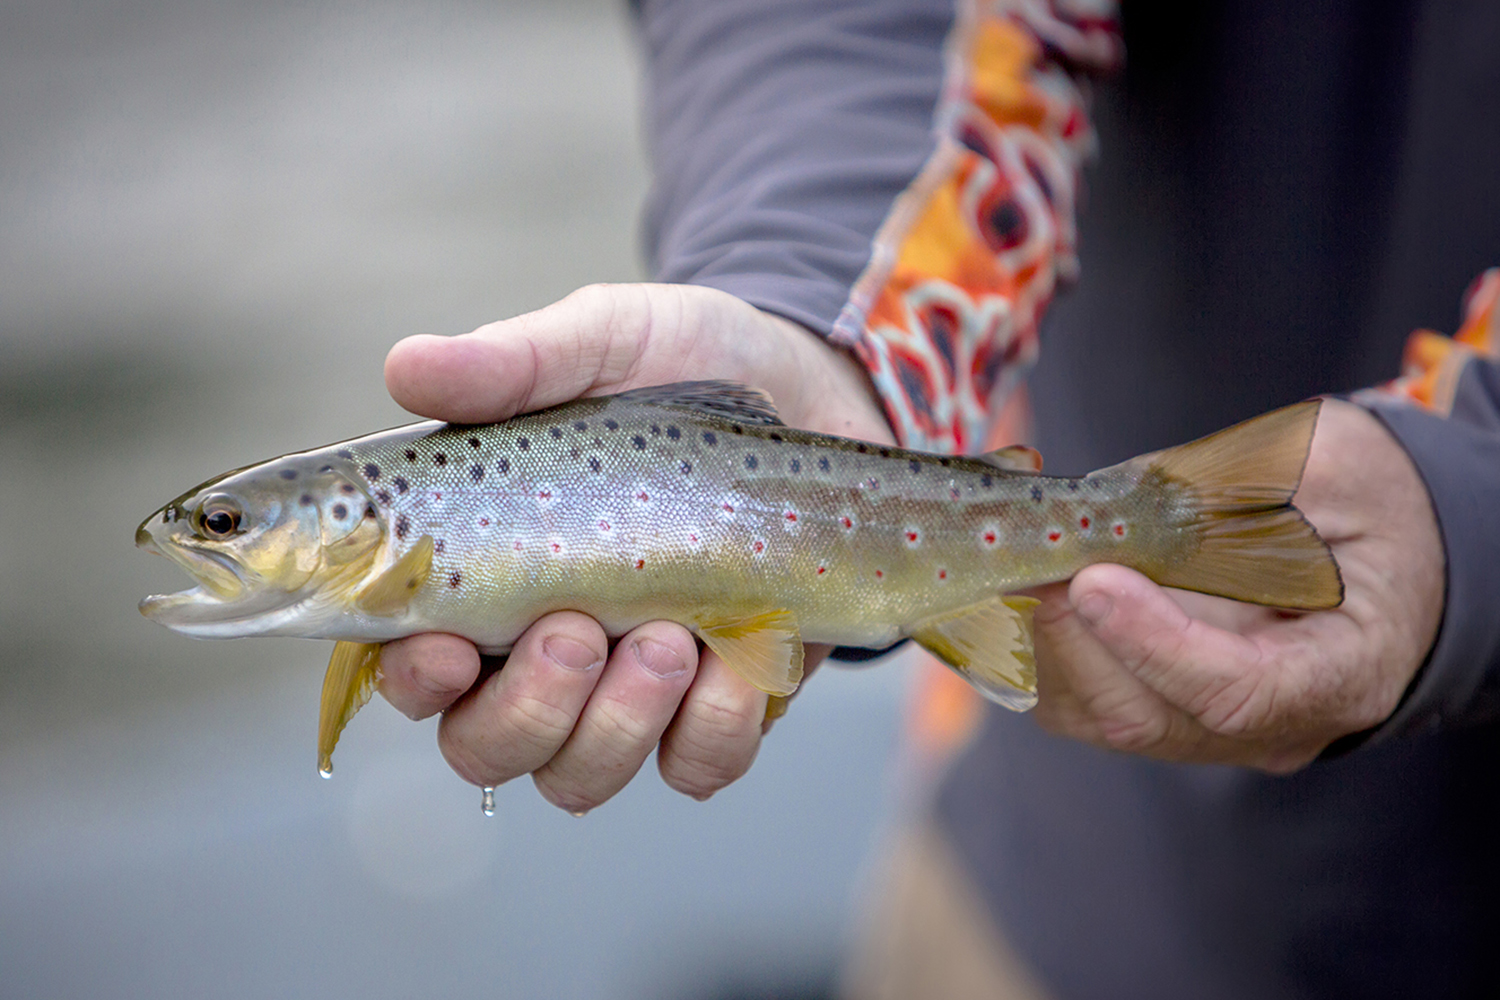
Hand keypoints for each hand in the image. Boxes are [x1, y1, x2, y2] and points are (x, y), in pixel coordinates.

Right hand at [377, 283, 892, 811]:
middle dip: (528, 711)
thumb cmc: (683, 360)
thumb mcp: (603, 341)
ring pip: (583, 776)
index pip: (412, 663)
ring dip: (619, 725)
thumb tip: (406, 367)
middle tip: (580, 629)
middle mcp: (547, 647)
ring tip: (671, 638)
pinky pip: (699, 765)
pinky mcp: (723, 702)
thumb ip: (513, 364)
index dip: (413, 680)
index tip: (449, 646)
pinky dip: (716, 727)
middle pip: (487, 748)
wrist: (815, 384)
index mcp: (489, 568)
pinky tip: (740, 657)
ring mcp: (634, 688)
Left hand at [1029, 399, 1445, 771]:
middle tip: (1023, 554)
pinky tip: (1017, 577)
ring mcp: (1206, 729)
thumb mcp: (1339, 466)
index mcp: (1344, 672)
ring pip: (1094, 712)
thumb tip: (1113, 498)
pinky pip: (1073, 698)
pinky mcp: (1154, 709)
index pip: (1238, 693)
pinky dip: (1029, 641)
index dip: (1156, 646)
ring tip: (1010, 558)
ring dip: (1036, 638)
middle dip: (1068, 633)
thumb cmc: (1375, 511)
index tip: (1093, 581)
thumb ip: (1238, 482)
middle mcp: (1270, 727)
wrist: (1386, 560)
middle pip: (1144, 714)